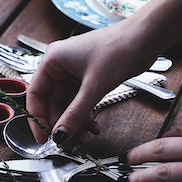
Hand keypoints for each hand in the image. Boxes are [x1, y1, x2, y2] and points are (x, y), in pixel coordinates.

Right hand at [26, 28, 154, 144]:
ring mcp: (75, 73)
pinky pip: (81, 103)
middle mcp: (60, 66)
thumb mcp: (94, 87)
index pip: (35, 94)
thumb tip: (60, 135)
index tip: (44, 138)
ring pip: (68, 105)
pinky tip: (93, 127)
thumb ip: (75, 114)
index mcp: (53, 60)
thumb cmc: (118, 49)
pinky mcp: (89, 79)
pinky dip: (86, 116)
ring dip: (75, 123)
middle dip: (62, 124)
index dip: (37, 118)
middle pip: (52, 103)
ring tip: (85, 138)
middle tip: (69, 143)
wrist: (145, 39)